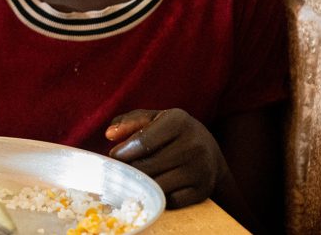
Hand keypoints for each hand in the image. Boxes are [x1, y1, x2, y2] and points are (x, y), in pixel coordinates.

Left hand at [107, 109, 226, 207]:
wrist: (210, 154)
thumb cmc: (171, 134)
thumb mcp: (153, 119)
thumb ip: (129, 122)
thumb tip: (110, 135)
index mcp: (178, 121)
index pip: (142, 142)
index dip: (123, 152)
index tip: (114, 156)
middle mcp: (194, 145)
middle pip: (147, 167)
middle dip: (129, 170)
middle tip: (122, 170)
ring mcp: (200, 170)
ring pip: (157, 186)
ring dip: (141, 185)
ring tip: (135, 179)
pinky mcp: (202, 191)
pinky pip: (170, 201)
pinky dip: (158, 197)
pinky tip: (155, 188)